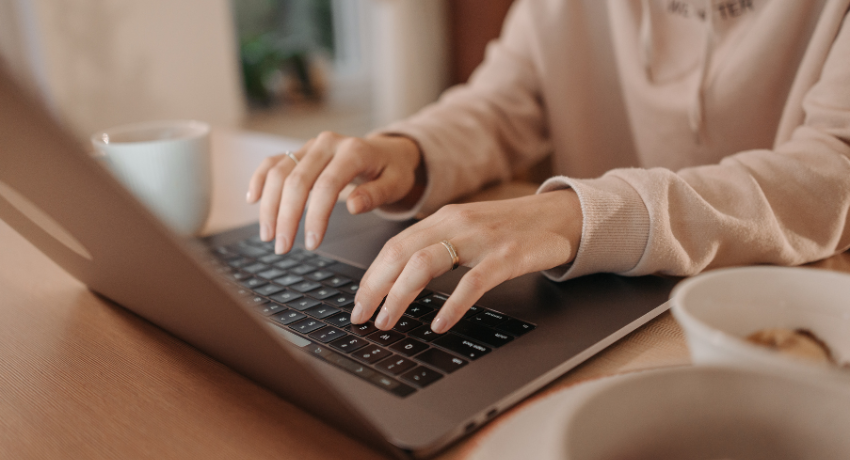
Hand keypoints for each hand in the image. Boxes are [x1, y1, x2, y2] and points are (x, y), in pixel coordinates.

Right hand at [247, 132, 421, 253]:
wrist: (388, 151)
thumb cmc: (392, 171)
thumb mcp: (396, 184)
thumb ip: (376, 194)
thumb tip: (353, 206)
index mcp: (353, 151)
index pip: (327, 186)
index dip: (316, 216)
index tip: (312, 243)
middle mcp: (327, 144)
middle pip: (297, 180)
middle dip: (286, 217)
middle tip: (282, 247)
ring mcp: (311, 145)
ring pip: (279, 172)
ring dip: (269, 205)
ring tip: (268, 235)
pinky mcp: (300, 151)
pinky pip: (273, 162)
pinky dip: (260, 179)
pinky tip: (253, 200)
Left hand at [351, 189, 582, 332]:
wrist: (560, 216)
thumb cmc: (511, 229)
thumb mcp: (468, 230)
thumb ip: (438, 246)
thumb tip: (400, 280)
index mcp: (443, 218)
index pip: (394, 246)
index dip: (371, 276)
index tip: (358, 302)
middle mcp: (456, 224)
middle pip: (401, 254)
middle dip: (374, 288)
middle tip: (361, 317)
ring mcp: (481, 239)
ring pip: (426, 263)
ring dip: (400, 296)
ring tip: (388, 322)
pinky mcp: (507, 255)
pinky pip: (473, 282)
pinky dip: (452, 305)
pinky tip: (440, 324)